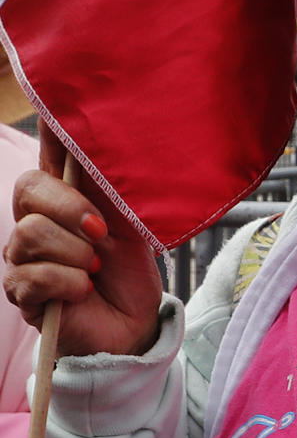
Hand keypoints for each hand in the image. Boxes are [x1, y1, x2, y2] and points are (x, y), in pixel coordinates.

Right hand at [3, 131, 160, 357]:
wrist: (134, 321)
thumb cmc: (128, 269)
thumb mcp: (131, 221)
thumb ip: (116, 186)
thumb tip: (120, 139)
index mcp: (60, 197)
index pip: (46, 154)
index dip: (52, 131)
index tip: (62, 115)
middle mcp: (33, 220)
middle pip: (28, 189)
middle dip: (71, 209)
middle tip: (101, 233)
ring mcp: (21, 256)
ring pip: (30, 234)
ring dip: (75, 254)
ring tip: (95, 269)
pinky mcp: (22, 291)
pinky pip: (35, 276)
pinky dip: (71, 283)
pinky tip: (85, 290)